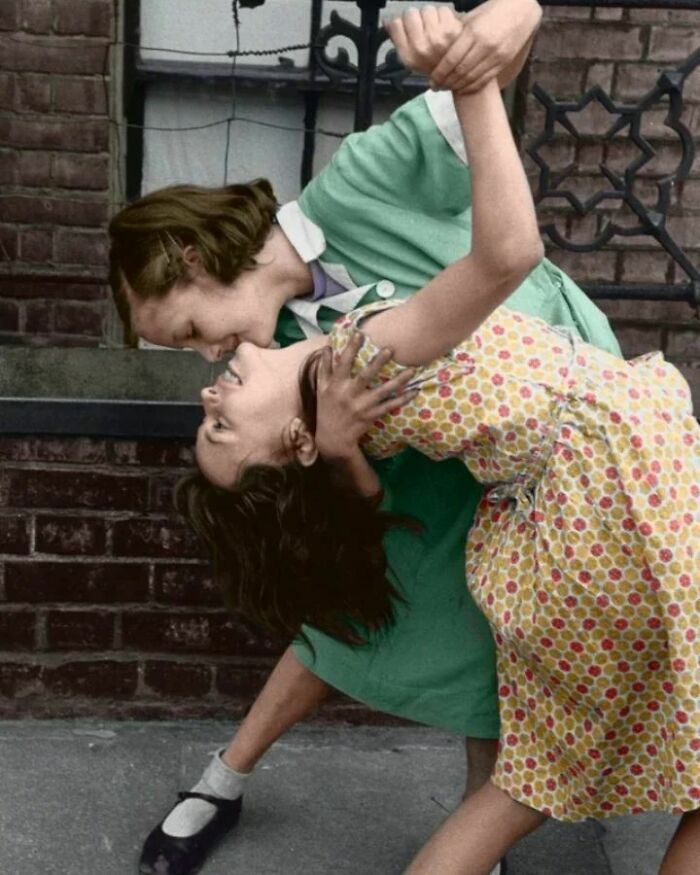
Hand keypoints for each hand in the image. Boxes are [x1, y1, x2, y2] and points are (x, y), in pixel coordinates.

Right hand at [314, 333, 417, 460]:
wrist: (332, 438)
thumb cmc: (327, 408)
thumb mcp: (322, 388)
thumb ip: (325, 367)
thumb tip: (328, 347)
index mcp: (336, 385)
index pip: (343, 363)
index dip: (350, 348)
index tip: (359, 333)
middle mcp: (349, 394)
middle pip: (365, 376)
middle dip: (377, 363)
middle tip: (390, 349)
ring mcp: (361, 406)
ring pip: (382, 392)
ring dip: (398, 381)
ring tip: (412, 370)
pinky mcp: (371, 416)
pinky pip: (389, 406)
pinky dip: (402, 399)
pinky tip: (414, 391)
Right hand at [385, 6, 462, 78]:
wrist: (457, 73)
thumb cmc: (433, 66)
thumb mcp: (411, 59)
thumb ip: (398, 39)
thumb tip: (387, 21)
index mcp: (408, 55)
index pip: (396, 23)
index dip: (402, 23)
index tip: (407, 28)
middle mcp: (421, 47)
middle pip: (410, 14)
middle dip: (416, 18)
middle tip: (423, 29)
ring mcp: (436, 38)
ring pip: (426, 10)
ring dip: (431, 17)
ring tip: (435, 30)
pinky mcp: (451, 30)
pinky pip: (442, 10)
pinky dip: (444, 16)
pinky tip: (445, 29)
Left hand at [429, 0, 541, 93]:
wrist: (521, 10)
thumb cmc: (492, 12)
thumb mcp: (472, 19)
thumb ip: (458, 35)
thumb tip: (439, 50)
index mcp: (473, 32)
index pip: (452, 58)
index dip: (440, 72)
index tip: (432, 80)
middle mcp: (484, 45)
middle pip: (460, 71)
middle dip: (446, 82)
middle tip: (437, 87)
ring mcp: (495, 55)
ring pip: (472, 78)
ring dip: (457, 86)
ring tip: (448, 88)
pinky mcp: (503, 62)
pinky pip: (485, 79)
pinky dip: (472, 87)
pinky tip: (463, 89)